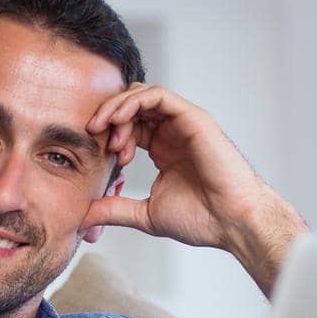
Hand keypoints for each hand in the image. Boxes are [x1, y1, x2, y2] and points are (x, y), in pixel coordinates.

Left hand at [81, 84, 307, 297]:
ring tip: (103, 127)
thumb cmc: (201, 219)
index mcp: (163, 149)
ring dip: (116, 107)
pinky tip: (118, 119)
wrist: (231, 222)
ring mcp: (183, 123)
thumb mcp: (145, 214)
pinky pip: (157, 96)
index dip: (108, 135)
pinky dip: (133, 102)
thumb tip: (84, 216)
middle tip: (92, 134)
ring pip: (141, 95)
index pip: (128, 127)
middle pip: (131, 106)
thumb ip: (115, 209)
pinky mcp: (192, 118)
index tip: (99, 155)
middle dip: (106, 117)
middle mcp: (172, 132)